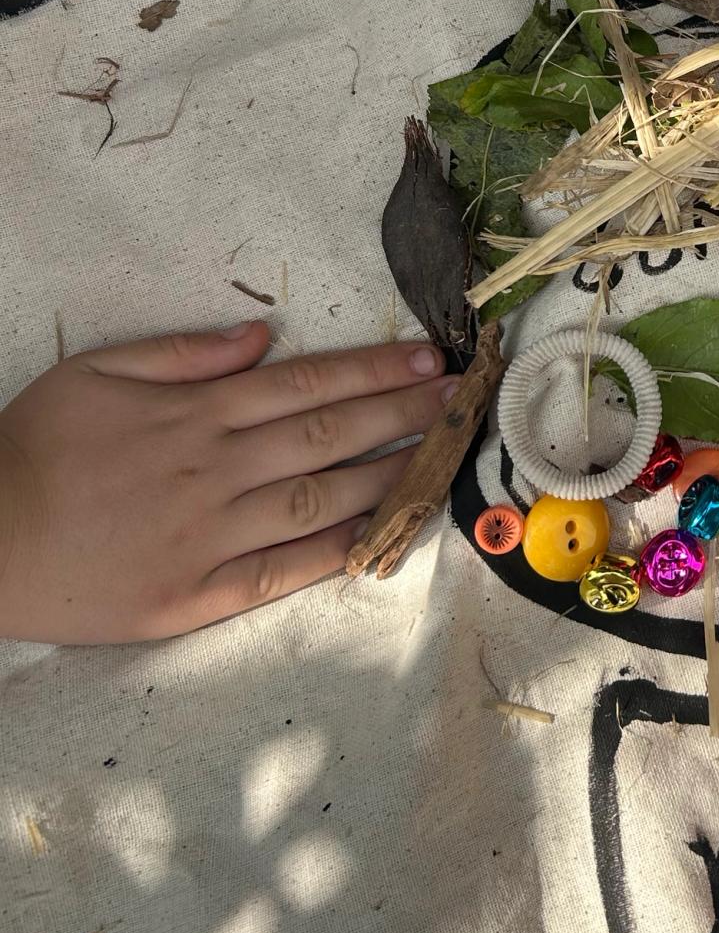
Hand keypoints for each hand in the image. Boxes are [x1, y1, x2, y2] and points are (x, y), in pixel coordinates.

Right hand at [0, 322, 455, 642]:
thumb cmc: (33, 449)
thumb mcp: (95, 372)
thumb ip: (182, 354)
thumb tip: (262, 337)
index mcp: (196, 413)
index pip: (307, 385)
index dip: (375, 370)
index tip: (428, 359)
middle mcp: (215, 470)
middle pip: (329, 436)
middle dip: (404, 414)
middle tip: (462, 402)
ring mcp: (210, 535)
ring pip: (320, 500)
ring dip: (389, 477)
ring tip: (442, 459)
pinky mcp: (195, 595)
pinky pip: (281, 572)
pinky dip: (334, 552)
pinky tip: (381, 534)